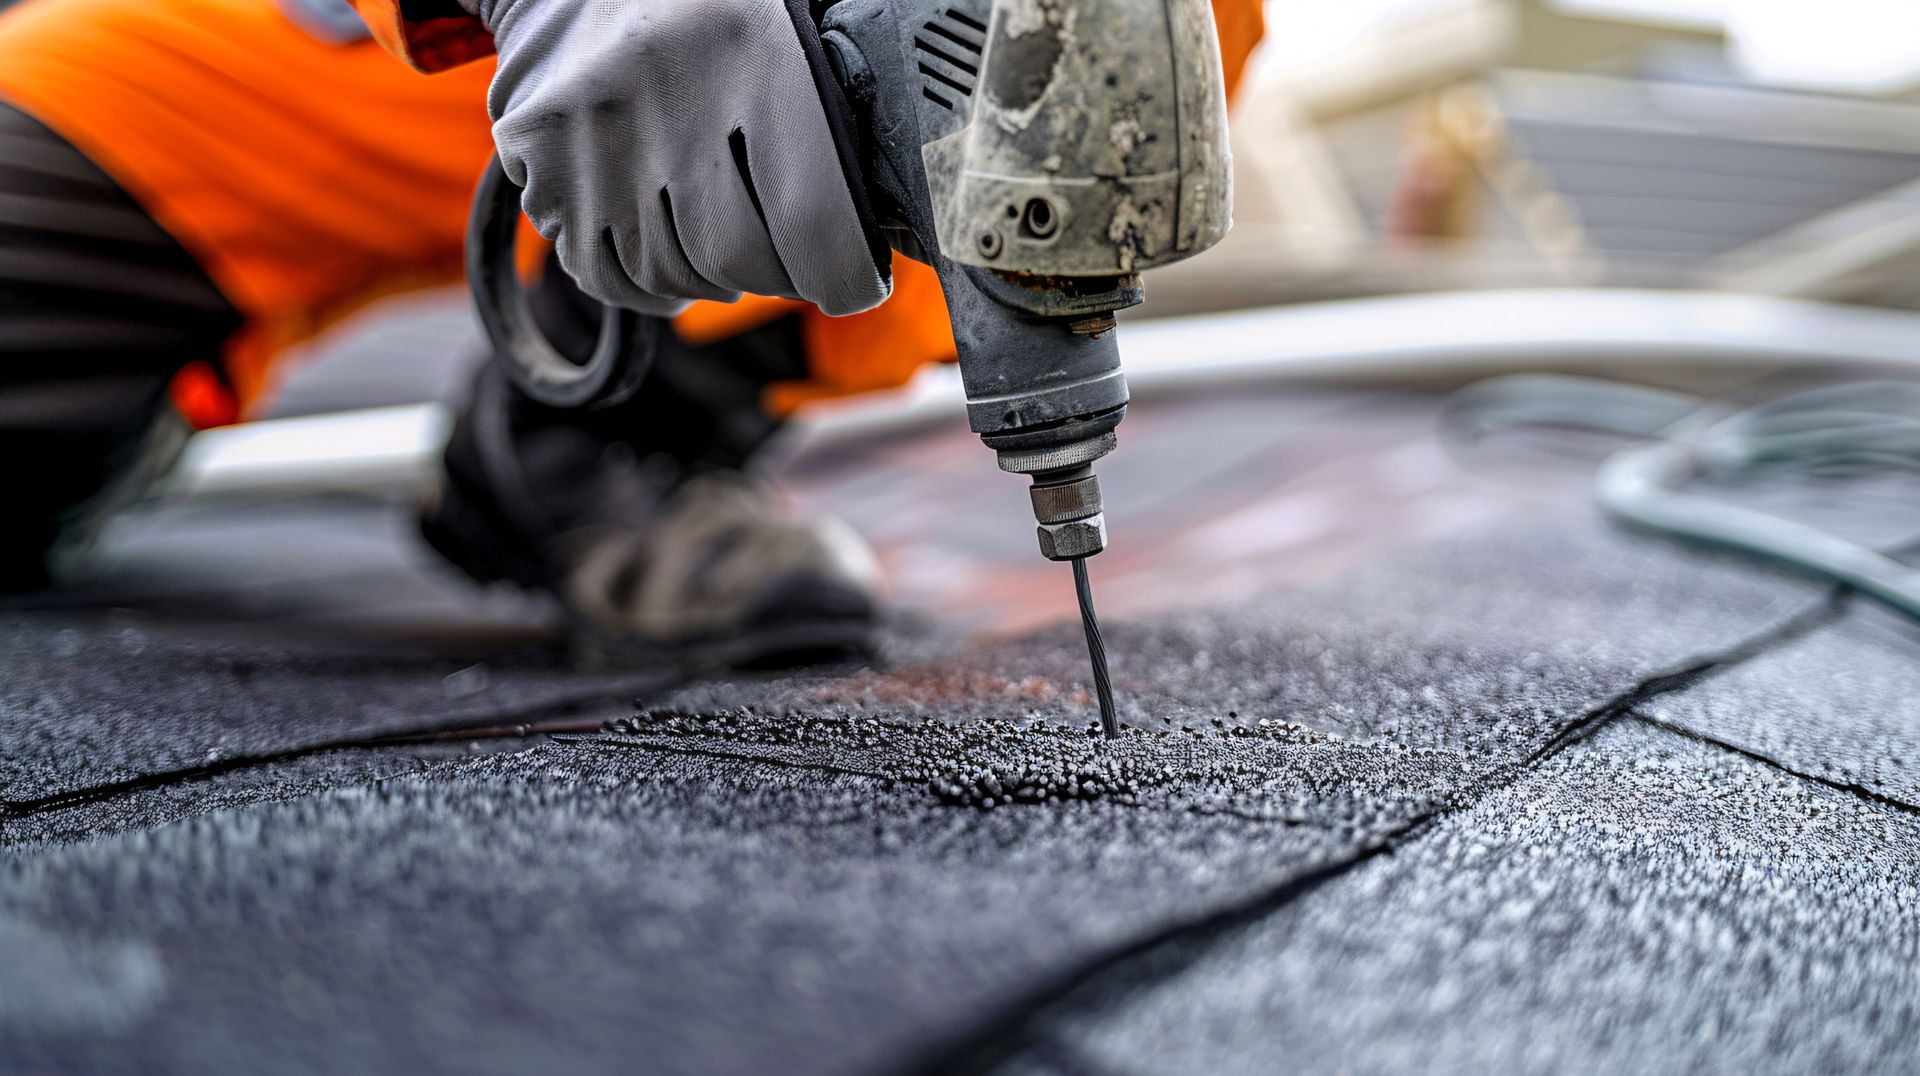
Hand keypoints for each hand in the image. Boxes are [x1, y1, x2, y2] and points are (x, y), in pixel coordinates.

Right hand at [475, 0, 890, 315]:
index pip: (814, 217)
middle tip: (787, 260)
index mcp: (755, 52)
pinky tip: (672, 272)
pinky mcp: (541, 165)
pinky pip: (604, 274)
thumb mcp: (781, 30)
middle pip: (741, 257)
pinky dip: (648, 289)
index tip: (853, 285)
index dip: (842, 276)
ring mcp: (597, 137)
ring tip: (725, 248)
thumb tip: (884, 219)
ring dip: (711, 281)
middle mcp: (670, 96)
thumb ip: (828, 115)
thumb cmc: (700, 9)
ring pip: (673, 275)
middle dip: (776, 276)